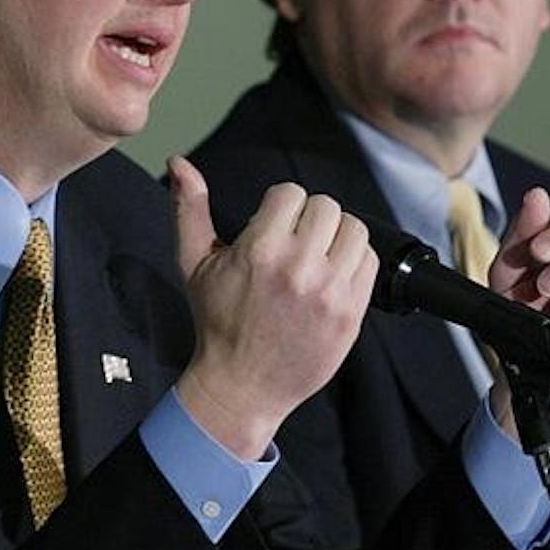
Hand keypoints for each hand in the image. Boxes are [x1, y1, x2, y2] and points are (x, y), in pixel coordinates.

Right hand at [167, 156, 377, 458]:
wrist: (241, 387)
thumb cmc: (216, 323)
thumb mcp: (194, 263)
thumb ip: (189, 207)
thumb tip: (180, 162)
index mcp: (260, 250)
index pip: (291, 192)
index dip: (280, 206)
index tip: (272, 226)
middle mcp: (299, 267)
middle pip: (326, 206)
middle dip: (308, 219)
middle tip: (294, 241)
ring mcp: (329, 292)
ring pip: (353, 229)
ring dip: (335, 236)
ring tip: (316, 256)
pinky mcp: (350, 314)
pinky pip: (369, 262)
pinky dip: (354, 262)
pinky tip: (331, 275)